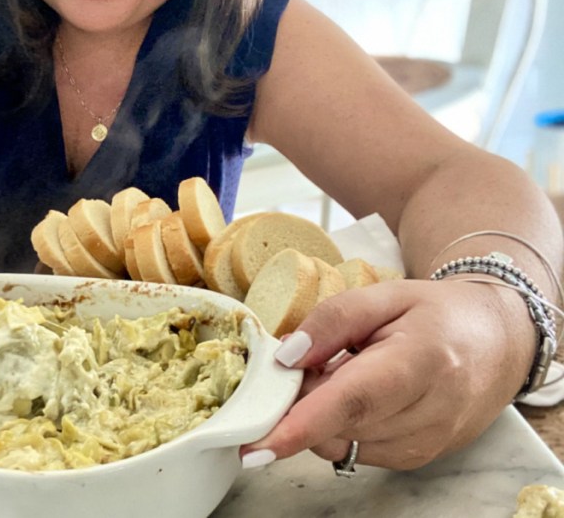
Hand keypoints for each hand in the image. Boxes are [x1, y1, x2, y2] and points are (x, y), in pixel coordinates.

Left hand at [240, 279, 534, 469]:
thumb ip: (331, 320)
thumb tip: (287, 358)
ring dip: (320, 414)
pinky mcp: (417, 458)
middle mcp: (430, 412)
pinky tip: (356, 394)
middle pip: (337, 425)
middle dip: (300, 402)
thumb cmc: (436, 314)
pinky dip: (339, 426)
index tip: (257, 445)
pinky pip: (354, 451)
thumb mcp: (383, 295)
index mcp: (421, 360)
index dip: (301, 425)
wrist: (496, 343)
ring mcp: (426, 443)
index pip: (353, 401)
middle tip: (305, 363)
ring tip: (343, 371)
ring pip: (340, 443)